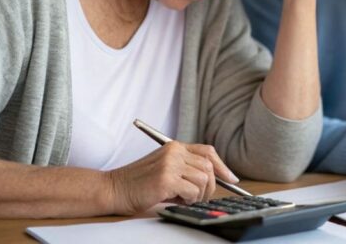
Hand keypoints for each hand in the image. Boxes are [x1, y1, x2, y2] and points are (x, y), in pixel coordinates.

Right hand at [105, 142, 237, 213]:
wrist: (114, 189)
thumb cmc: (139, 183)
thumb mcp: (165, 168)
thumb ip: (186, 168)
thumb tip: (214, 179)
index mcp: (175, 146)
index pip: (208, 152)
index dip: (222, 166)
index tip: (231, 178)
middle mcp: (174, 151)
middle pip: (209, 167)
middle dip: (210, 186)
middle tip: (200, 197)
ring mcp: (170, 164)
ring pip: (204, 180)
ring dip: (197, 195)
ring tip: (182, 198)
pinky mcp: (166, 179)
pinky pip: (192, 191)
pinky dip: (188, 200)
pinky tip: (176, 200)